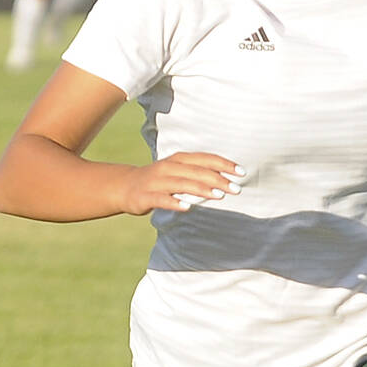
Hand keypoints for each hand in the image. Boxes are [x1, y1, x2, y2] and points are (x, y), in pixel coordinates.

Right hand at [121, 153, 243, 216]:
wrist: (125, 186)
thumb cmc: (160, 180)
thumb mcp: (179, 171)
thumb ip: (199, 173)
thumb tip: (227, 178)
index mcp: (178, 159)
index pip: (205, 159)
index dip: (223, 164)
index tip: (241, 172)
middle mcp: (168, 167)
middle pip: (196, 172)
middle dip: (218, 179)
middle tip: (236, 188)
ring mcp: (156, 181)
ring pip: (181, 184)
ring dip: (201, 189)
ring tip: (219, 195)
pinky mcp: (146, 196)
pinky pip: (162, 199)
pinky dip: (174, 202)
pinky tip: (187, 207)